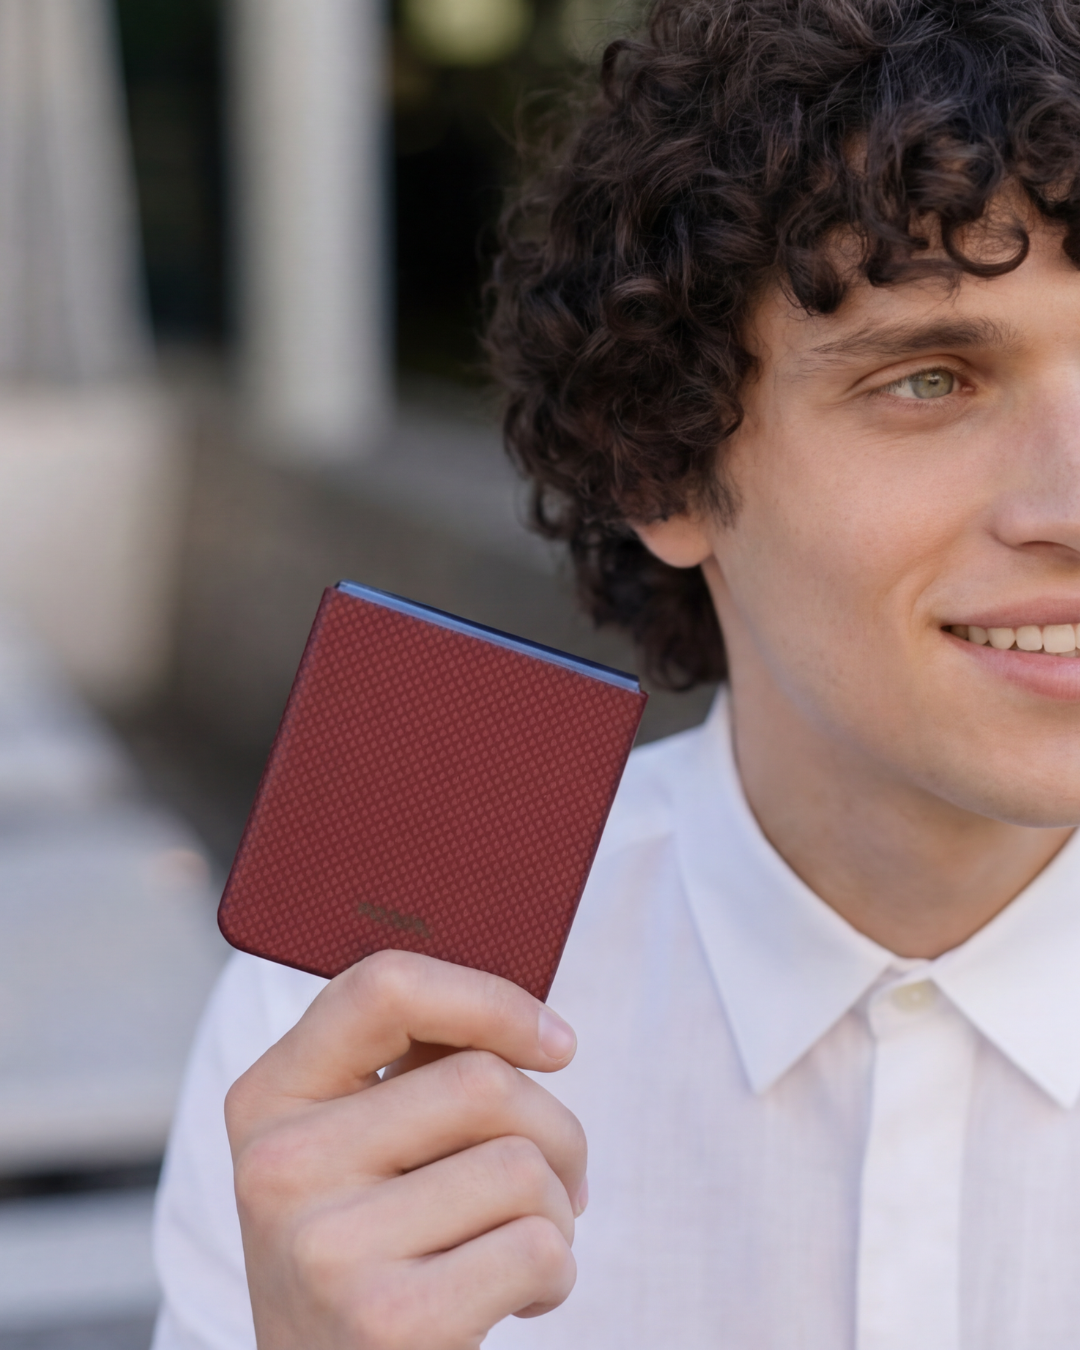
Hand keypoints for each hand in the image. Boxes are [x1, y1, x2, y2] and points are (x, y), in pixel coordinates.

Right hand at [225, 950, 586, 1349]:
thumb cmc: (369, 1249)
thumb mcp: (351, 1148)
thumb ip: (411, 1070)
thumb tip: (522, 1017)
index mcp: (269, 1096)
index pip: (384, 987)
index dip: (489, 1000)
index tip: (554, 1042)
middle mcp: (280, 1165)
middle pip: (482, 1082)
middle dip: (555, 1131)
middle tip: (558, 1177)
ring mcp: (325, 1246)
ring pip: (520, 1165)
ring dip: (556, 1209)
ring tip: (522, 1243)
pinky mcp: (384, 1321)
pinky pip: (535, 1248)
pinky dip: (556, 1272)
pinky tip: (516, 1297)